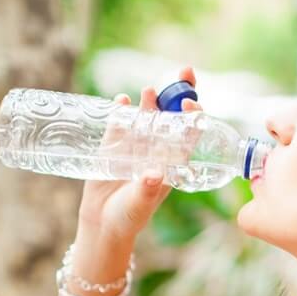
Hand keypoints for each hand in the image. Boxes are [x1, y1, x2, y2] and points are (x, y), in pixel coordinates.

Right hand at [77, 66, 204, 241]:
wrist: (103, 222)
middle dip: (178, 95)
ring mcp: (135, 145)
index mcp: (171, 164)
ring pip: (147, 117)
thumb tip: (152, 173)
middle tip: (184, 73)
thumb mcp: (139, 206)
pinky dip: (121, 110)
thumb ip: (145, 190)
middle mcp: (157, 150)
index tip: (191, 105)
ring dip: (151, 102)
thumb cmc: (129, 217)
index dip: (193, 118)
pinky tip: (121, 100)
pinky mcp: (113, 145)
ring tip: (151, 90)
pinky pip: (119, 123)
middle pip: (171, 118)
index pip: (189, 136)